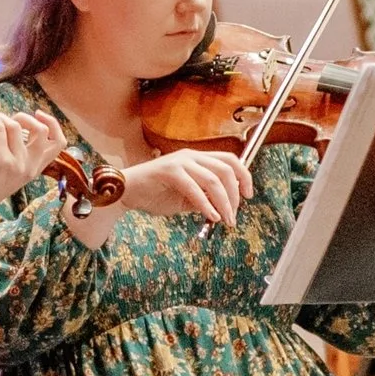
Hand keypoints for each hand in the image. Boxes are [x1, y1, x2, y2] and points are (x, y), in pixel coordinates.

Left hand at [0, 106, 70, 224]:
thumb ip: (19, 154)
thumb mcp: (10, 173)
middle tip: (7, 118)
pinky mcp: (0, 160)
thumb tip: (12, 125)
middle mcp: (30, 167)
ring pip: (16, 126)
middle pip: (42, 130)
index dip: (53, 124)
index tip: (38, 114)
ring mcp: (17, 163)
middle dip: (25, 116)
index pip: (59, 143)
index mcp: (36, 169)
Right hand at [119, 149, 251, 224]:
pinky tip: (211, 216)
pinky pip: (194, 189)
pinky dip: (206, 204)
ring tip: (226, 220)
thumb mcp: (186, 198)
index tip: (249, 195)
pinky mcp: (169, 171)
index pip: (230, 160)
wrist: (126, 193)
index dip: (244, 176)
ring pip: (213, 180)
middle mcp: (191, 156)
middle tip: (234, 215)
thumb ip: (204, 198)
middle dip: (235, 194)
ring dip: (224, 203)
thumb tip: (224, 207)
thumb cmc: (154, 194)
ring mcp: (180, 162)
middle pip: (226, 169)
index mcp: (197, 158)